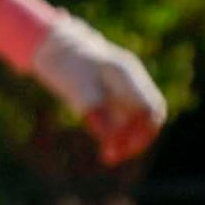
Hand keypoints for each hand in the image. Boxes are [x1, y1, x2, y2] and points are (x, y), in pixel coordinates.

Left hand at [33, 18, 166, 162]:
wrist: (54, 47)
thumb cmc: (65, 63)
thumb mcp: (75, 86)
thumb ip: (92, 107)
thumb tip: (103, 134)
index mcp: (126, 73)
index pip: (150, 106)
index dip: (142, 130)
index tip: (122, 148)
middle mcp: (131, 80)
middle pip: (148, 115)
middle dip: (137, 139)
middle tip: (114, 157)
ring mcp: (125, 87)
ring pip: (137, 119)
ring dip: (126, 139)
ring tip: (108, 157)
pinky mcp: (114, 95)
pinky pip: (124, 118)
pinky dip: (117, 134)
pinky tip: (105, 147)